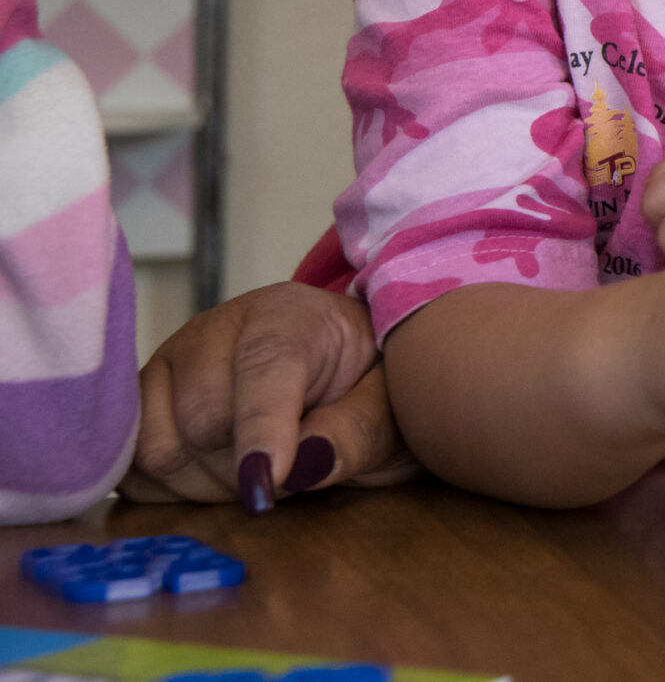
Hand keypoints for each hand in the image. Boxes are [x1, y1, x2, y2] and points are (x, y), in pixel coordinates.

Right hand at [122, 281, 418, 508]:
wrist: (340, 375)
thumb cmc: (370, 388)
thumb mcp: (391, 409)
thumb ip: (358, 432)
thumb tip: (306, 463)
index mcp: (290, 315)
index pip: (263, 366)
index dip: (262, 428)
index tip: (266, 485)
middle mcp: (218, 329)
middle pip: (203, 420)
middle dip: (247, 468)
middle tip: (292, 468)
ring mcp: (170, 364)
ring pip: (158, 449)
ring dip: (208, 484)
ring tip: (258, 468)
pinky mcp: (140, 402)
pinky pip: (131, 466)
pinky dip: (170, 489)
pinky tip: (215, 475)